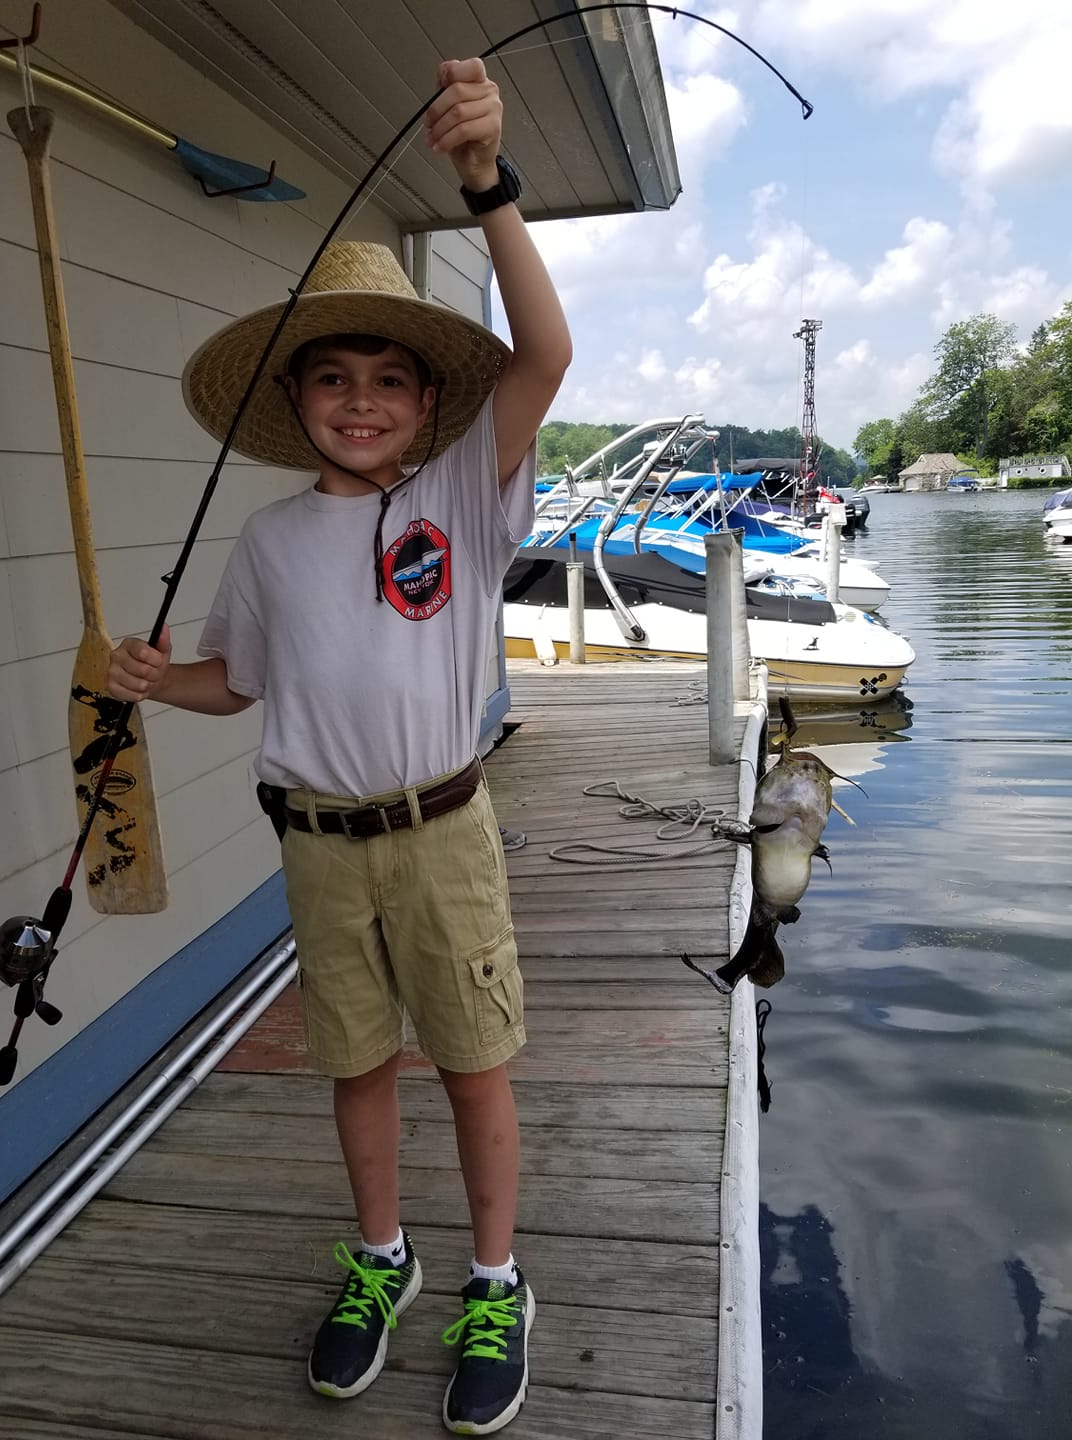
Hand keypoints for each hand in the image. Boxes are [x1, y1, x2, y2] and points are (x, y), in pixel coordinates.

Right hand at [107, 624, 171, 701]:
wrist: (150, 679)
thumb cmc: (153, 664)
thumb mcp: (163, 650)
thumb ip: (163, 640)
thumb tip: (164, 628)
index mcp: (128, 644)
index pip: (142, 651)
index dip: (155, 659)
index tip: (158, 660)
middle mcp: (117, 655)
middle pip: (143, 670)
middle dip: (154, 674)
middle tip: (153, 672)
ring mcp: (112, 671)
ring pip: (138, 684)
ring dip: (147, 685)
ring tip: (146, 681)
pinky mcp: (111, 687)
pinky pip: (131, 695)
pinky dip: (139, 694)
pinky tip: (138, 688)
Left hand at [426, 58, 501, 191]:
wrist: (474, 163)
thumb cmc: (462, 135)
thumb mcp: (448, 106)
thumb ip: (446, 86)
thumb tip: (443, 70)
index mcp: (480, 82)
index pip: (472, 66)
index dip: (453, 73)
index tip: (440, 87)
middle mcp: (490, 92)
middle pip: (457, 90)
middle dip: (436, 110)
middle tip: (428, 124)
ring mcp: (494, 109)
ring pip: (458, 112)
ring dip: (440, 128)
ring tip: (432, 139)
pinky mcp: (493, 128)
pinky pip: (464, 130)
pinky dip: (447, 140)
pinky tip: (440, 147)